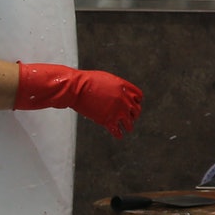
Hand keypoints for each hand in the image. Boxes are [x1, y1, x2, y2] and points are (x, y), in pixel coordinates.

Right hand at [14, 63, 142, 137]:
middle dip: (134, 114)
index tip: (133, 105)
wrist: (76, 88)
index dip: (136, 101)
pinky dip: (119, 134)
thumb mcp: (107, 79)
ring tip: (127, 128)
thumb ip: (117, 87)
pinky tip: (119, 135)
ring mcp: (117, 111)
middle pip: (136, 111)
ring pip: (129, 123)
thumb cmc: (88, 81)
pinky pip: (118, 131)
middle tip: (131, 118)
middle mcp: (124, 100)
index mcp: (125, 88)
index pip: (139, 97)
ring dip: (128, 126)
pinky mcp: (108, 120)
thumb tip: (120, 94)